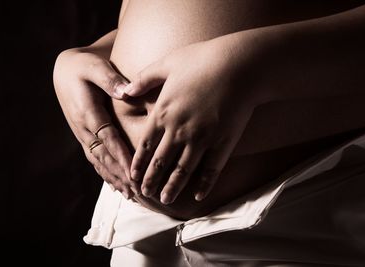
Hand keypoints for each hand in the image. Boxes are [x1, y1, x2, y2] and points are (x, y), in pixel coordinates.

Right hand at [53, 46, 136, 198]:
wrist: (66, 71)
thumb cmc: (84, 66)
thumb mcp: (95, 66)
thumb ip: (109, 79)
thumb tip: (126, 92)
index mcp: (87, 111)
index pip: (106, 138)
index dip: (120, 155)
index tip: (134, 172)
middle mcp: (83, 128)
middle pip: (103, 156)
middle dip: (120, 174)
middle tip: (138, 192)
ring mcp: (82, 134)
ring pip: (99, 161)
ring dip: (114, 178)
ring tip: (131, 195)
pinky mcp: (84, 136)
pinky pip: (95, 158)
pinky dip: (106, 173)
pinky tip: (116, 186)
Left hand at [125, 34, 258, 203]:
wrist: (239, 64)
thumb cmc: (202, 59)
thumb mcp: (167, 63)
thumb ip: (144, 78)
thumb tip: (125, 91)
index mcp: (163, 112)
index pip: (146, 145)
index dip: (138, 163)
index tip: (133, 176)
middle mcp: (179, 130)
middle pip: (161, 162)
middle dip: (151, 180)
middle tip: (145, 194)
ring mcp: (201, 138)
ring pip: (183, 170)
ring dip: (173, 187)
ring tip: (165, 200)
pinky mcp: (223, 142)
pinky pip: (212, 169)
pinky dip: (205, 184)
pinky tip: (199, 196)